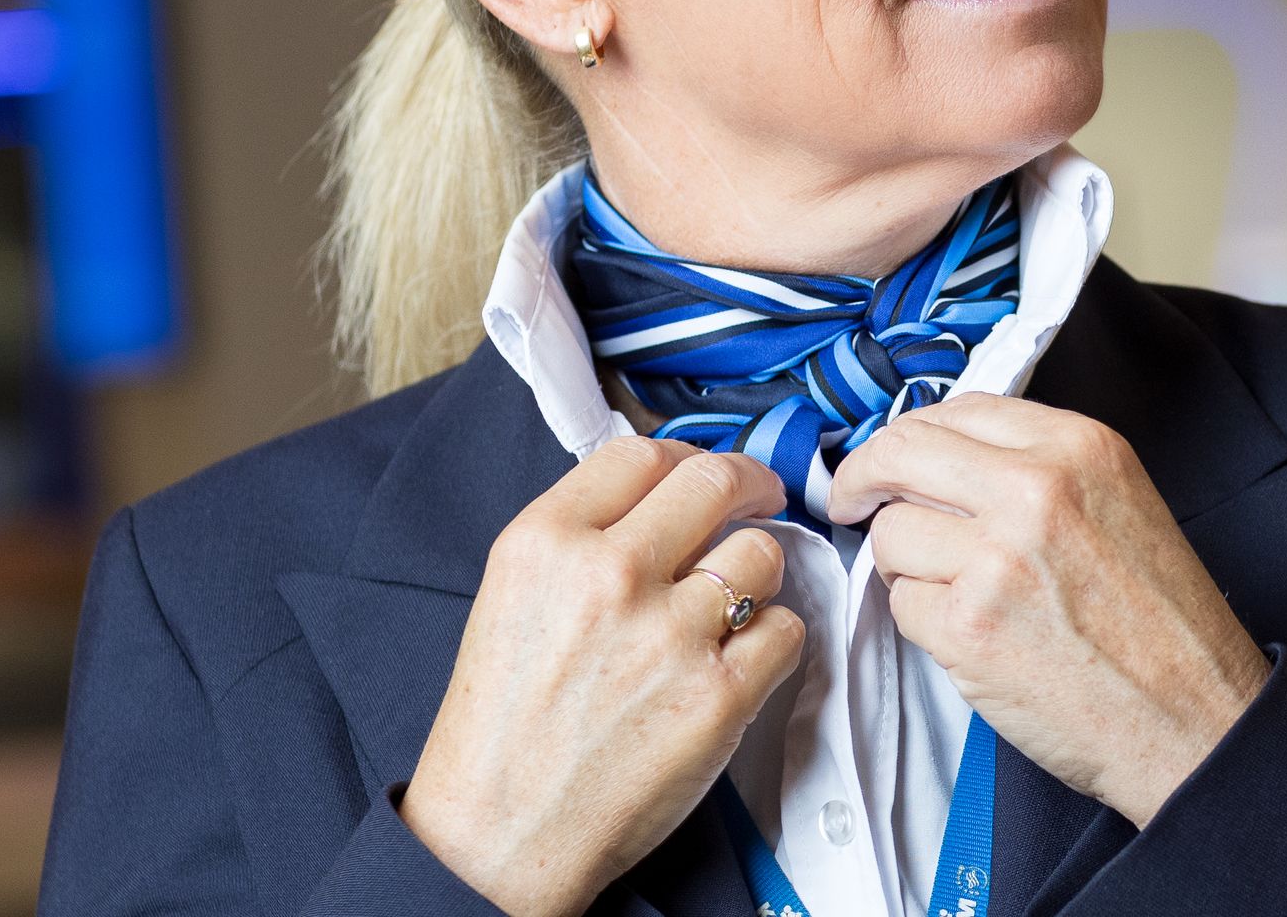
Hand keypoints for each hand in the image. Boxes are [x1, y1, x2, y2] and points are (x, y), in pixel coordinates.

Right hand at [401, 440, 806, 916]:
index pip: (642, 452)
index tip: (705, 473)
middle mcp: (609, 574)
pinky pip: (786, 628)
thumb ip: (580, 537)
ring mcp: (670, 633)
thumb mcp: (511, 598)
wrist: (500, 834)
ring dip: (758, 571)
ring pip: (762, 551)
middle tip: (758, 499)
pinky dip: (772, 639)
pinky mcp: (720, 694)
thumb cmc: (502, 727)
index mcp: (546, 542)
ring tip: (733, 602)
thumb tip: (662, 493)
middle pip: (714, 481)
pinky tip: (738, 658)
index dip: (687, 455)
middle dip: (748, 485)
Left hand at [826, 395, 1269, 825]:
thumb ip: (1039, 468)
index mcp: (1078, 447)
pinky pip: (901, 603)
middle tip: (854, 501)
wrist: (1192, 715)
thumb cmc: (1162, 623)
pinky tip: (974, 636)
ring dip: (905, 565)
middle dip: (863, 478)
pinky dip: (923, 622)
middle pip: (901, 453)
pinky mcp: (968, 627)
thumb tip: (943, 459)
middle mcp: (1034, 490)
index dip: (909, 436)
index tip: (891, 460)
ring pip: (891, 533)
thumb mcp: (1119, 502)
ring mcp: (997, 558)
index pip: (956, 410)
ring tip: (958, 592)